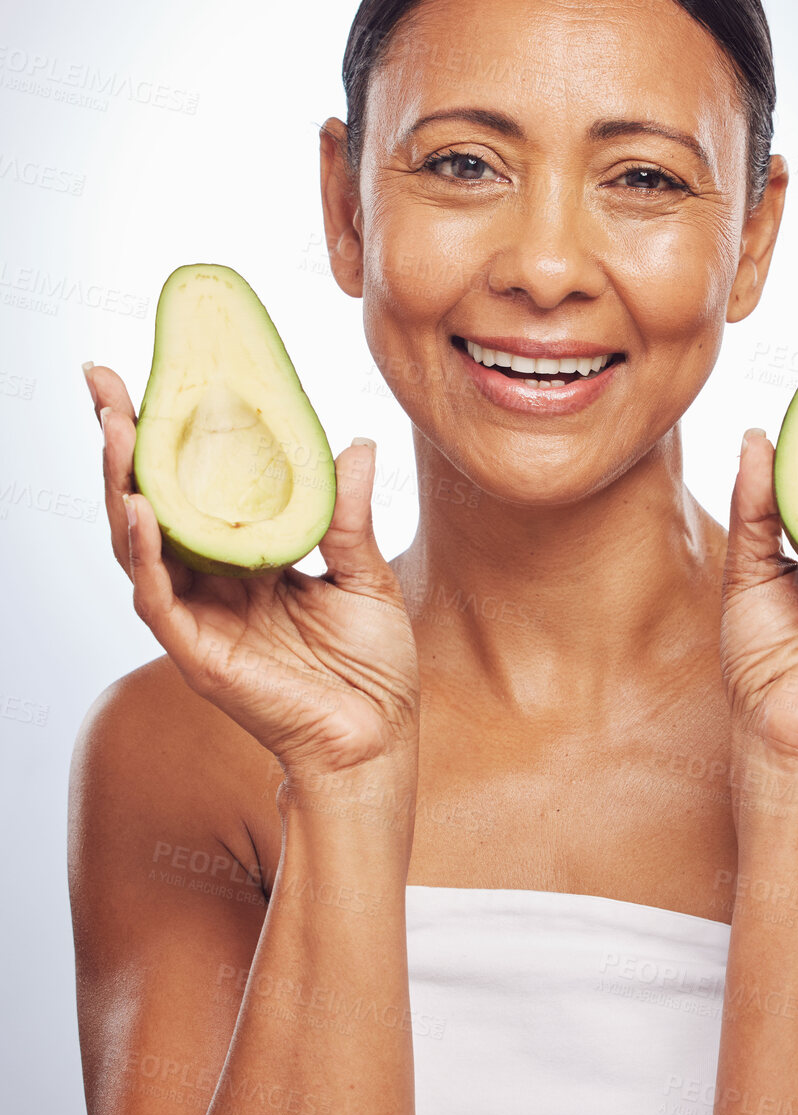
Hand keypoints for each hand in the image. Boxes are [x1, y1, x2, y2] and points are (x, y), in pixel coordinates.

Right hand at [86, 364, 420, 775]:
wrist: (378, 741)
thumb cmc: (373, 670)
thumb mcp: (365, 577)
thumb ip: (348, 516)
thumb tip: (354, 442)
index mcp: (246, 558)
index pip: (194, 485)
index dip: (168, 436)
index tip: (149, 373)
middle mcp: (211, 583)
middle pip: (150, 502)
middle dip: (121, 442)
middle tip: (101, 381)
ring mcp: (197, 617)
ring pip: (137, 543)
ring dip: (120, 483)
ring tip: (114, 426)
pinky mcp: (197, 653)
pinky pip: (157, 597)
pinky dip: (143, 552)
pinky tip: (138, 505)